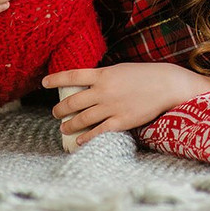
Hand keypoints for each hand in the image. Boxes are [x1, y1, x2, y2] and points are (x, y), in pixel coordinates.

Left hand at [43, 62, 209, 146]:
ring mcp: (111, 107)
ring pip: (82, 119)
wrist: (165, 84)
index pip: (72, 75)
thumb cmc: (143, 75)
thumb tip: (87, 85)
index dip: (56, 79)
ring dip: (69, 125)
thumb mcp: (120, 70)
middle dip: (60, 109)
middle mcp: (103, 90)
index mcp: (103, 74)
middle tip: (55, 113)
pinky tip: (79, 141)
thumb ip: (103, 77)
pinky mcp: (120, 121)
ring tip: (64, 128)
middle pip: (73, 102)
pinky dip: (86, 138)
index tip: (44, 82)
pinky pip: (98, 132)